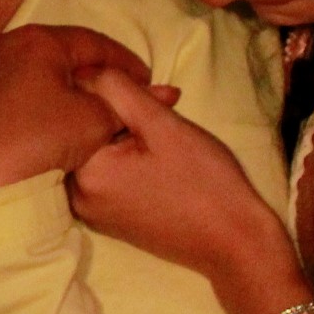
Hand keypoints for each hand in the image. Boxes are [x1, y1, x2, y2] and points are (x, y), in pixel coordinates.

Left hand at [0, 23, 166, 197]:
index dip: (126, 61)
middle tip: (120, 95)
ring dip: (61, 89)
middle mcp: (0, 45)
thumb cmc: (38, 141)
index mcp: (35, 40)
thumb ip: (122, 101)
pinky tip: (44, 125)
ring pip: (32, 74)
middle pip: (59, 56)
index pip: (93, 42)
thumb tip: (157, 92)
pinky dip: (32, 104)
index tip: (149, 80)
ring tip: (86, 111)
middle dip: (93, 74)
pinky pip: (8, 94)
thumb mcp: (95, 120)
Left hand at [69, 70, 293, 293]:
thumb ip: (118, 90)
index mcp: (84, 173)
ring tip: (168, 135)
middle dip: (126, 112)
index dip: (120, 93)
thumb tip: (82, 70)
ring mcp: (92, 211)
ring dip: (130, 133)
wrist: (236, 243)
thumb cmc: (204, 180)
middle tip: (168, 108)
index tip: (158, 96)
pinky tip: (161, 157)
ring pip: (102, 151)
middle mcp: (77, 196)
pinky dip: (130, 157)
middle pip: (92, 132)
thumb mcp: (162, 124)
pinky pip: (110, 174)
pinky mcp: (109, 219)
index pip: (85, 110)